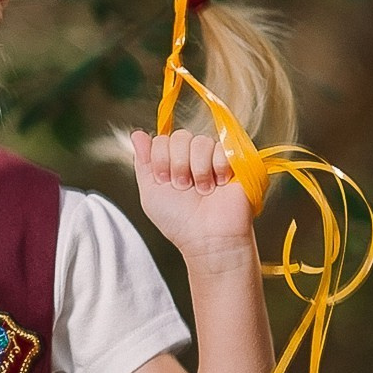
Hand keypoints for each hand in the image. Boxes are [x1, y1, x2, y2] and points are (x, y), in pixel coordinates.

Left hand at [127, 124, 259, 264]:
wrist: (208, 238)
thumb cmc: (179, 222)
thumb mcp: (151, 193)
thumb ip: (143, 162)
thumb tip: (138, 134)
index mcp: (171, 162)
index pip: (162, 139)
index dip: (161, 158)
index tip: (164, 180)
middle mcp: (191, 158)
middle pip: (180, 136)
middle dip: (179, 164)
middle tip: (184, 187)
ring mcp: (213, 158)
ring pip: (201, 141)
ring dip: (198, 169)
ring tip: (203, 190)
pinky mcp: (235, 160)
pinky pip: (223, 147)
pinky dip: (218, 167)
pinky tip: (219, 183)